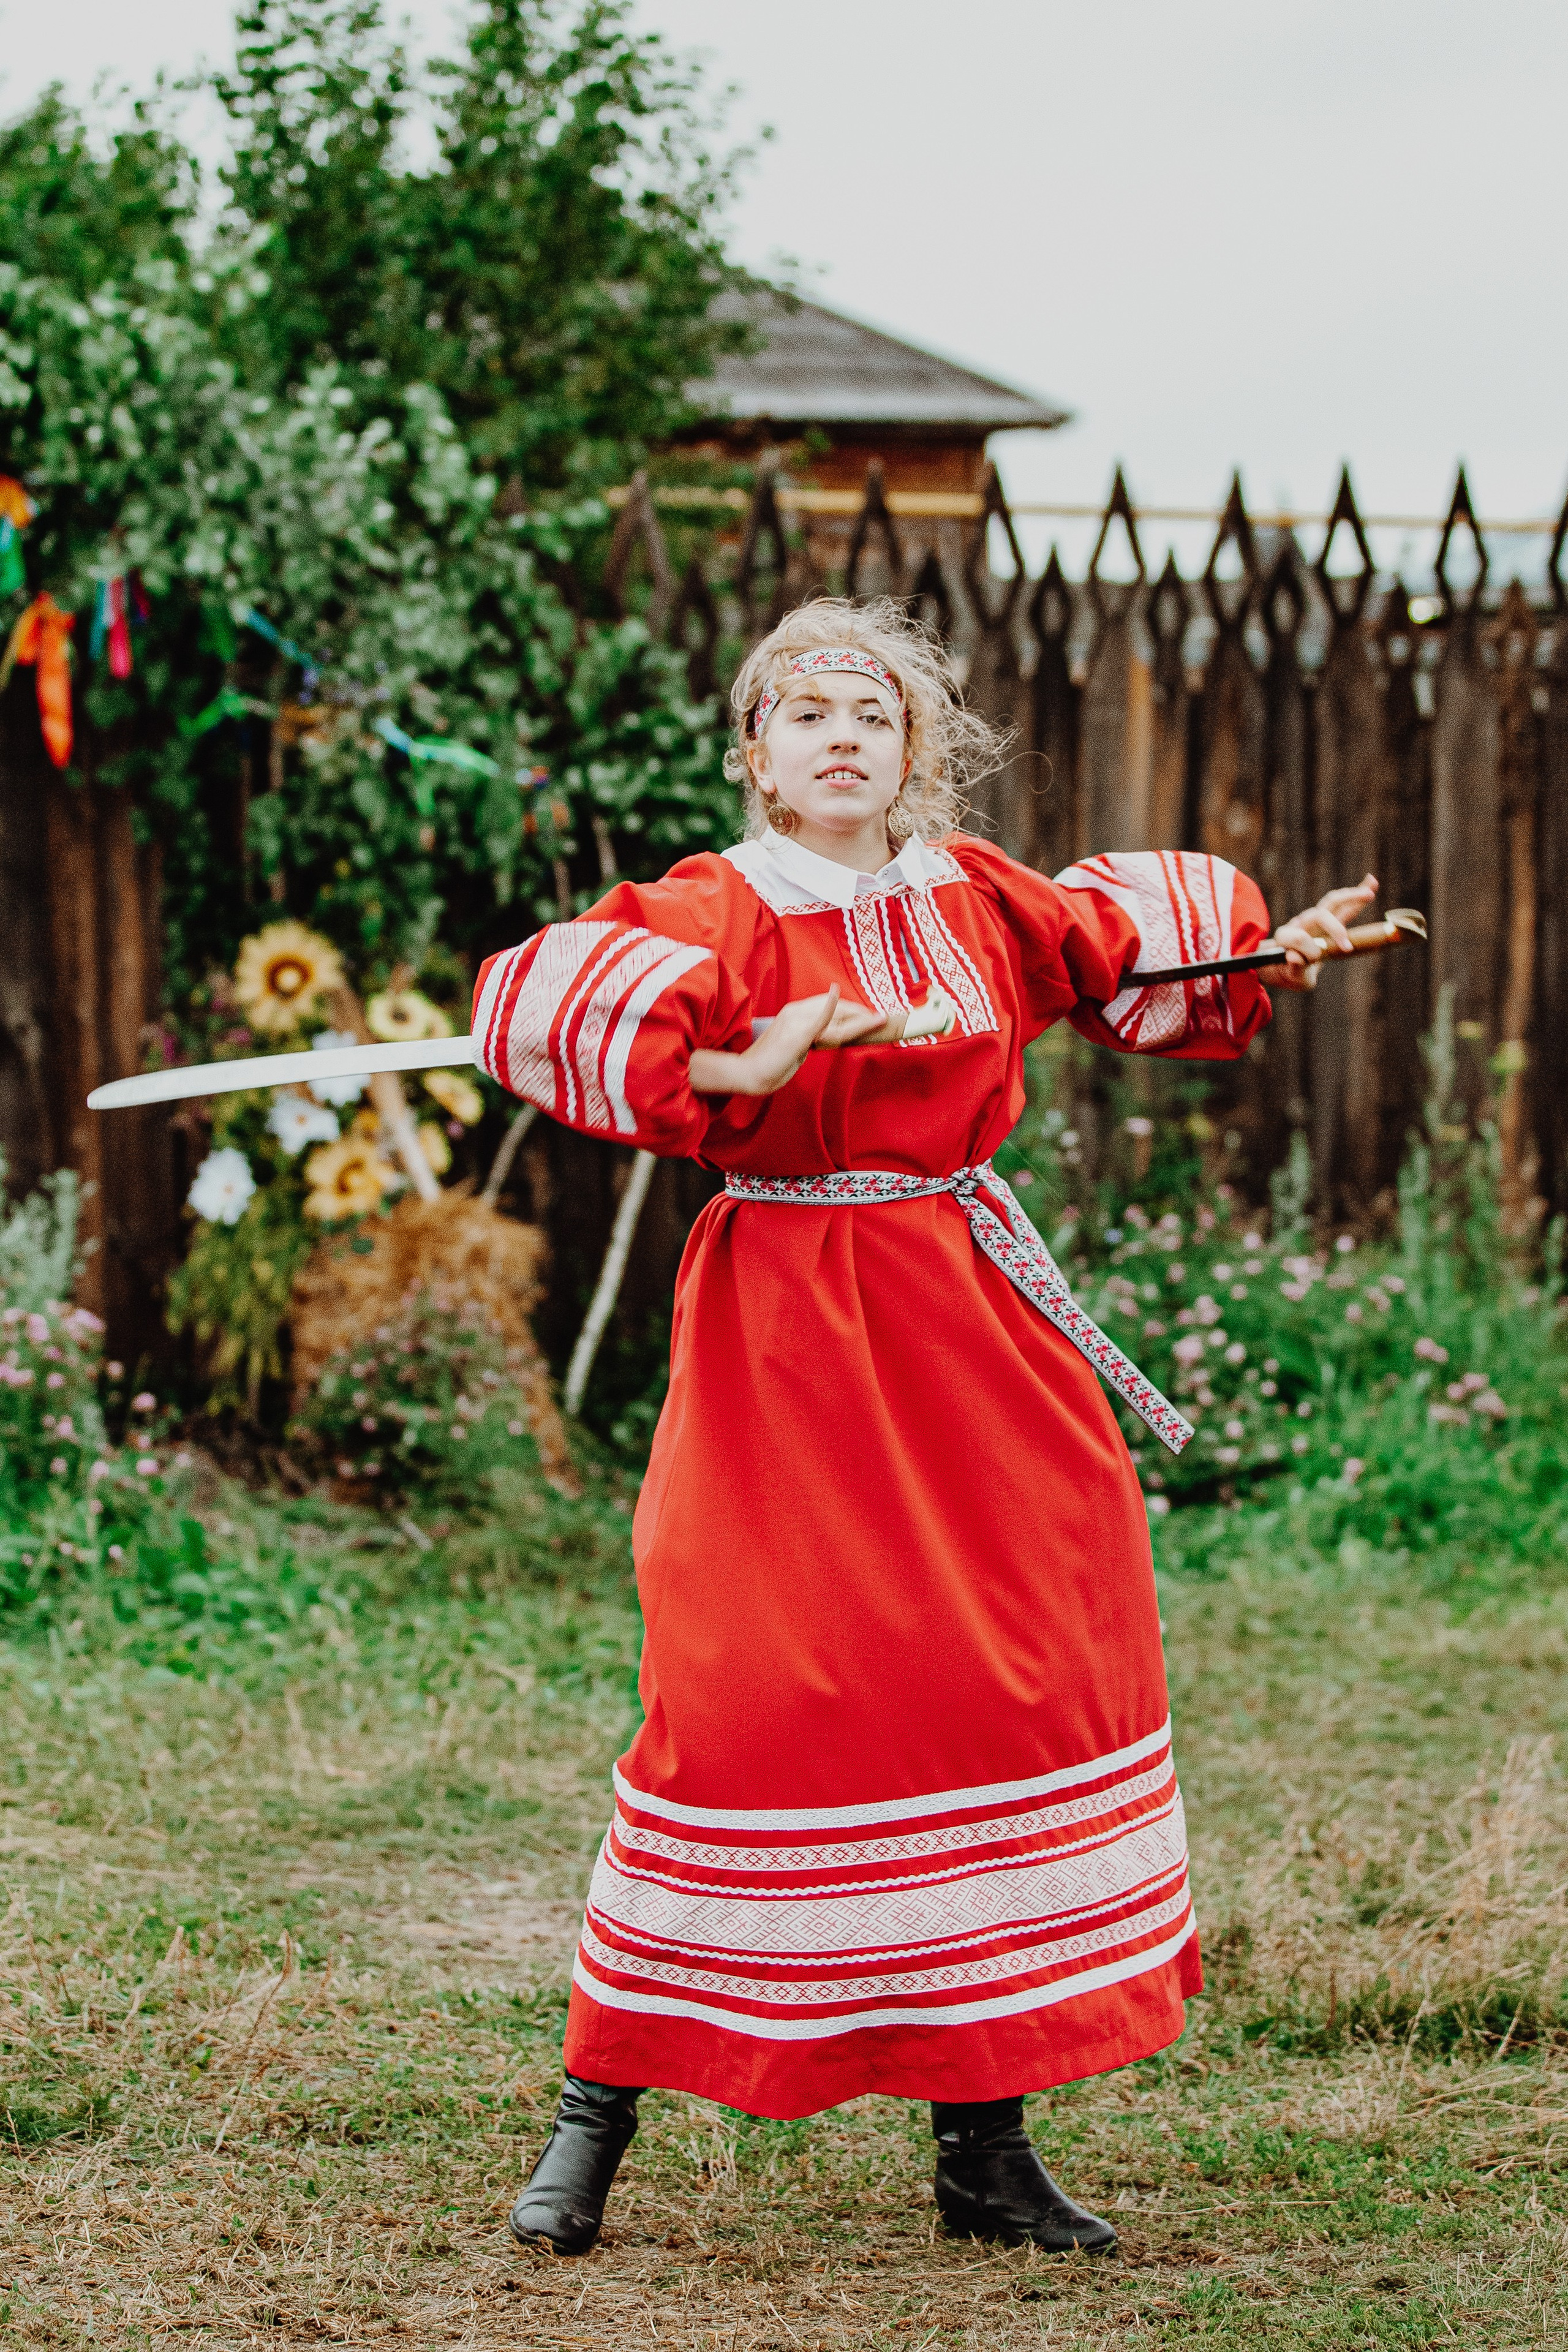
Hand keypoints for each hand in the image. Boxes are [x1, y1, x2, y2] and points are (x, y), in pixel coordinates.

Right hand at [689, 987, 889, 1097]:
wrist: (750, 1073)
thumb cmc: (771, 1064)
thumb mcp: (796, 1047)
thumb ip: (811, 1038)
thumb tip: (828, 1038)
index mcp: (795, 1012)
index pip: (830, 1005)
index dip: (852, 1010)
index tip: (870, 1018)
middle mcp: (797, 1012)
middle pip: (838, 1008)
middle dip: (862, 1013)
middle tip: (883, 1020)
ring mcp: (797, 1022)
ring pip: (836, 1015)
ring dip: (860, 1017)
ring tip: (881, 1020)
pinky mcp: (797, 1035)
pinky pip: (818, 1018)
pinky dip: (831, 1006)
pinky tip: (838, 995)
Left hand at [1259, 873, 1380, 990]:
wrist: (1282, 965)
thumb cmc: (1288, 973)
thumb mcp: (1291, 976)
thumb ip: (1294, 968)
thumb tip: (1294, 958)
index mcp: (1285, 937)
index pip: (1298, 938)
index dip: (1307, 950)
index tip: (1313, 961)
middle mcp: (1300, 923)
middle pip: (1319, 915)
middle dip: (1335, 928)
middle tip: (1345, 946)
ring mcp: (1314, 919)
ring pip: (1333, 904)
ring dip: (1351, 897)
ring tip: (1370, 892)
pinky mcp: (1328, 919)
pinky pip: (1344, 906)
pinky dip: (1357, 895)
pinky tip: (1371, 883)